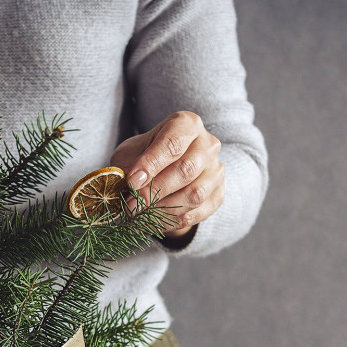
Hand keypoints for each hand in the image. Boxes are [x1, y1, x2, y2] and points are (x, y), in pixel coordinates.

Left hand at [110, 111, 223, 243]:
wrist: (166, 172)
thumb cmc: (147, 157)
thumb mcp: (131, 154)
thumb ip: (129, 166)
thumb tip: (128, 185)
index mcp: (186, 125)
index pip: (172, 144)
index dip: (151, 164)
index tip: (132, 182)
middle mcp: (207, 144)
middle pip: (186, 170)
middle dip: (155, 191)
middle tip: (133, 206)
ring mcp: (216, 171)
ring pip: (195, 194)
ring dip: (164, 209)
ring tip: (141, 215)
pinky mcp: (218, 195)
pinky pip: (197, 213)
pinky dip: (173, 221)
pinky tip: (154, 221)